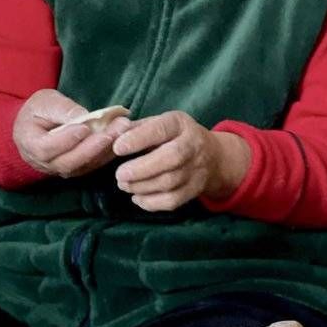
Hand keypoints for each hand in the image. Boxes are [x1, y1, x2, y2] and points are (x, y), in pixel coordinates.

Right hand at [13, 89, 130, 177]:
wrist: (37, 125)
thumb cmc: (38, 111)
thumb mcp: (45, 102)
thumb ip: (61, 109)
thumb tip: (84, 117)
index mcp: (30, 145)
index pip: (47, 148)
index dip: (66, 140)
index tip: (85, 127)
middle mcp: (45, 163)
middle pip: (70, 161)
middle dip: (94, 145)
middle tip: (115, 129)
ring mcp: (62, 169)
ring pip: (85, 165)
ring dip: (106, 149)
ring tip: (123, 130)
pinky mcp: (78, 169)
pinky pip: (94, 164)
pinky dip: (109, 152)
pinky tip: (124, 137)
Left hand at [113, 110, 250, 211]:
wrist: (212, 156)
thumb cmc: (173, 137)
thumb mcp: (158, 123)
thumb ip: (135, 128)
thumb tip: (114, 134)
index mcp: (179, 123)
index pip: (161, 129)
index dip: (139, 139)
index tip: (118, 148)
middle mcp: (193, 144)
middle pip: (171, 158)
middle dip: (141, 169)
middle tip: (119, 175)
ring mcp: (197, 168)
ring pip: (170, 182)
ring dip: (142, 187)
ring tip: (124, 185)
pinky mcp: (196, 189)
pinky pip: (173, 200)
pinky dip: (151, 203)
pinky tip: (137, 198)